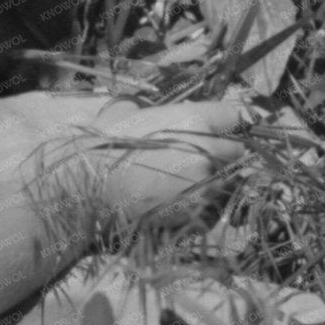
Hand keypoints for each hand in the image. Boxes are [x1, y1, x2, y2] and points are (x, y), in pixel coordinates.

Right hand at [91, 97, 249, 229]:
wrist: (88, 184)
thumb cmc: (106, 144)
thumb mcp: (137, 113)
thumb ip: (169, 115)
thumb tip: (187, 119)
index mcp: (193, 119)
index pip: (233, 117)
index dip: (228, 124)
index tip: (223, 130)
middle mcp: (206, 149)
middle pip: (236, 151)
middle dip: (224, 155)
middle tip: (202, 159)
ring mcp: (203, 183)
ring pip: (227, 181)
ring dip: (216, 182)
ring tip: (188, 183)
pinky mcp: (196, 211)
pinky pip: (213, 207)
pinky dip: (204, 205)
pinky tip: (182, 202)